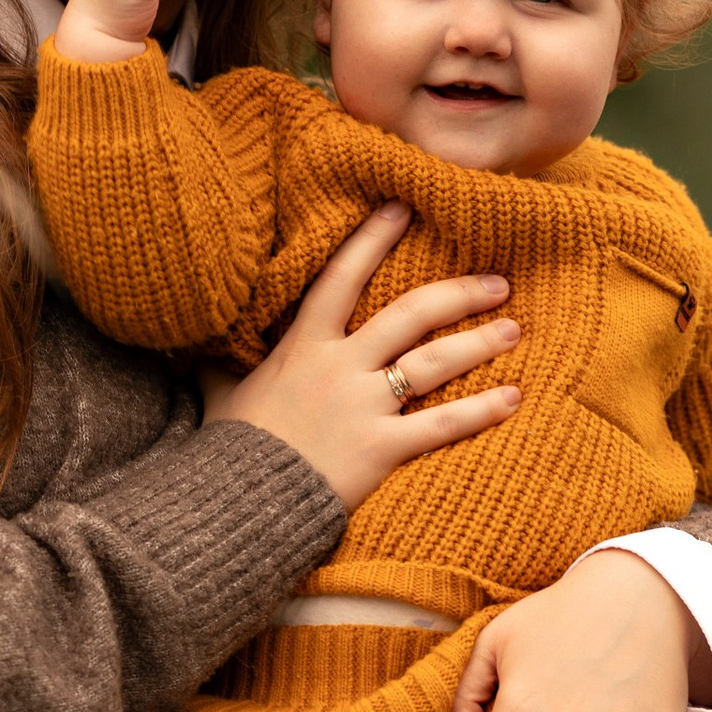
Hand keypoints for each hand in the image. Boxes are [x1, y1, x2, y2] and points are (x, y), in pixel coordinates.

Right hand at [201, 203, 522, 513]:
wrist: (237, 503)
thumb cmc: (229, 451)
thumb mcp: (222, 396)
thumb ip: (224, 370)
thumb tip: (198, 355)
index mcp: (302, 347)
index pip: (341, 278)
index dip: (372, 240)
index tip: (403, 208)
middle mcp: (338, 368)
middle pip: (409, 316)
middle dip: (457, 294)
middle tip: (496, 281)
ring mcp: (362, 406)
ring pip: (433, 362)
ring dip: (479, 343)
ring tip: (514, 329)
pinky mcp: (381, 448)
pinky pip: (442, 424)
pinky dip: (482, 410)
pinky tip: (513, 397)